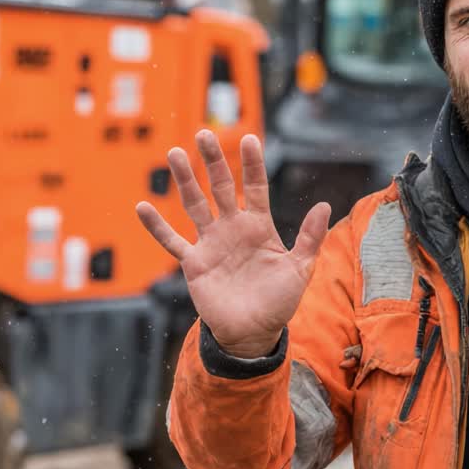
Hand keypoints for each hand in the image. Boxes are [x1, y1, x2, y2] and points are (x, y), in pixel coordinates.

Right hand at [136, 131, 330, 358]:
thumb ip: (310, 238)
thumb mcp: (300, 269)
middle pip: (221, 187)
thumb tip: (325, 206)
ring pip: (195, 204)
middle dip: (213, 161)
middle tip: (204, 134)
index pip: (256, 187)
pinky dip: (157, 226)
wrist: (253, 334)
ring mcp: (211, 244)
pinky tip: (143, 206)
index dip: (252, 164)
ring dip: (185, 180)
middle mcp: (233, 229)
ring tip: (174, 153)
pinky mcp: (194, 263)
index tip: (250, 139)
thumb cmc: (278, 302)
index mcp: (259, 227)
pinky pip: (171, 241)